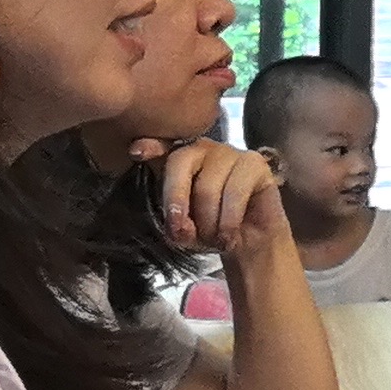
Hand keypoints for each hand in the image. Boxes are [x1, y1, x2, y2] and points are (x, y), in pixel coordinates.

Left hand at [135, 138, 290, 261]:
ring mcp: (230, 152)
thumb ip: (177, 227)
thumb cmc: (212, 230)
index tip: (136, 153)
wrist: (250, 243)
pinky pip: (234, 193)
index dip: (151, 146)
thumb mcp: (186, 233)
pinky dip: (228, 221)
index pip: (161, 146)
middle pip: (180, 163)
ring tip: (214, 239)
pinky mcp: (255, 164)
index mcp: (178, 161)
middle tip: (180, 231)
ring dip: (209, 223)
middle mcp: (202, 149)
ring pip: (207, 186)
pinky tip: (229, 236)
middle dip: (176, 201)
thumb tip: (180, 226)